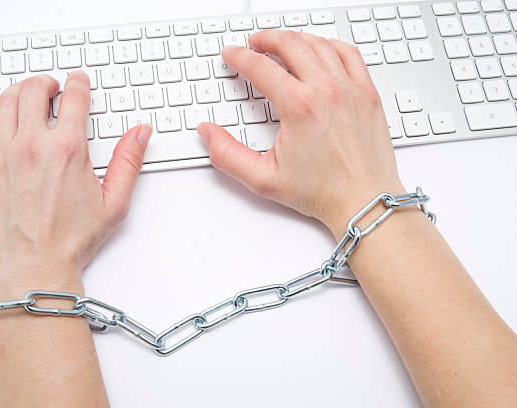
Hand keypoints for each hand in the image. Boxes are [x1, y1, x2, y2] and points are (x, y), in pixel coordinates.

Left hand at [0, 71, 151, 299]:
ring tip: (22, 93)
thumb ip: (128, 161)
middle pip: (34, 92)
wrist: (34, 272)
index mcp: (67, 150)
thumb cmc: (71, 243)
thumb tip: (140, 133)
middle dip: (46, 83)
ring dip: (15, 90)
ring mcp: (1, 155)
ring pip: (3, 103)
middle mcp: (32, 146)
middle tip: (50, 86)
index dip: (78, 84)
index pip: (73, 98)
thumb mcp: (114, 202)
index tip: (78, 82)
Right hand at [197, 31, 405, 234]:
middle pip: (290, 45)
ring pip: (319, 44)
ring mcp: (351, 89)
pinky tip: (321, 48)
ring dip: (295, 38)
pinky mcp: (368, 94)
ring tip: (281, 43)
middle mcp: (326, 91)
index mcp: (299, 107)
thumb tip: (208, 132)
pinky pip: (350, 55)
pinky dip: (331, 45)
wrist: (364, 202)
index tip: (232, 54)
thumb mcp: (263, 179)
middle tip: (254, 43)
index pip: (261, 67)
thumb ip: (228, 155)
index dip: (240, 57)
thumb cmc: (322, 193)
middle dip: (266, 39)